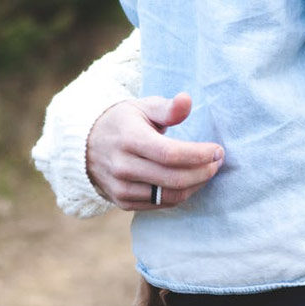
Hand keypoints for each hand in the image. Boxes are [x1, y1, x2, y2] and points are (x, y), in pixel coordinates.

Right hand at [85, 92, 224, 210]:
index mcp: (129, 139)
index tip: (217, 150)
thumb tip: (187, 100)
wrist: (86, 146)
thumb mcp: (142, 108)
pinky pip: (161, 204)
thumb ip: (167, 108)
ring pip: (170, 195)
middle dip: (204, 171)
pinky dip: (180, 194)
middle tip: (218, 161)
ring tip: (207, 171)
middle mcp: (123, 166)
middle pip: (174, 178)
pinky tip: (190, 181)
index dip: (198, 155)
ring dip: (196, 185)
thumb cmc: (123, 123)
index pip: (170, 154)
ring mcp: (121, 187)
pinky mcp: (123, 202)